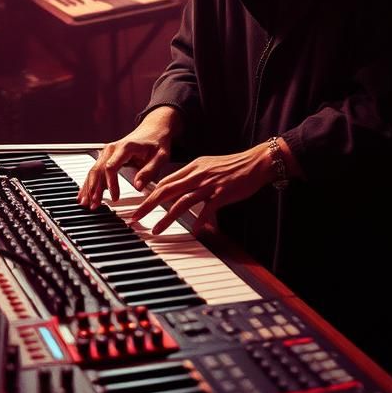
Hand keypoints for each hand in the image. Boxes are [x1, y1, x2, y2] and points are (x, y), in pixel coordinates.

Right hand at [77, 107, 181, 208]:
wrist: (153, 129)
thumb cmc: (157, 143)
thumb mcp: (160, 156)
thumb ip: (149, 171)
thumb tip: (138, 186)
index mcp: (125, 147)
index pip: (111, 167)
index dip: (111, 184)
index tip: (115, 198)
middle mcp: (112, 148)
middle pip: (98, 169)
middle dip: (94, 189)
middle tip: (95, 205)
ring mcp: (107, 152)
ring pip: (94, 171)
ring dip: (89, 188)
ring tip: (86, 204)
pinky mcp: (106, 157)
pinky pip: (95, 171)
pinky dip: (89, 183)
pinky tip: (84, 194)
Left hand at [130, 145, 274, 234]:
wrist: (256, 162)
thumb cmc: (233, 166)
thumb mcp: (208, 165)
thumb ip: (192, 176)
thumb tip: (177, 188)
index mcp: (193, 167)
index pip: (165, 181)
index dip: (149, 194)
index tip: (138, 205)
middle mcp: (198, 175)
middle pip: (167, 190)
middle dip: (148, 205)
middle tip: (135, 217)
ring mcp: (209, 185)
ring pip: (182, 202)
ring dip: (167, 217)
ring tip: (156, 229)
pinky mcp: (222, 194)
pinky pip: (207, 209)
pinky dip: (199, 220)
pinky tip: (194, 230)